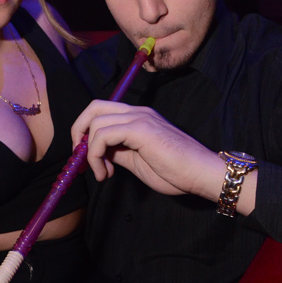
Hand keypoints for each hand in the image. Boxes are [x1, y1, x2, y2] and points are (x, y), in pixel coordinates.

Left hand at [71, 100, 223, 199]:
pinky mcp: (141, 129)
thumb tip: (97, 153)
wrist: (202, 174)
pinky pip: (103, 135)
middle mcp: (138, 112)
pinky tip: (107, 173)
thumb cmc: (176, 171)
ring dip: (90, 152)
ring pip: (95, 122)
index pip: (101, 111)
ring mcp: (140, 118)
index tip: (88, 159)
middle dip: (79, 132)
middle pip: (93, 107)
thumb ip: (118, 152)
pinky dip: (96, 155)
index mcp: (138, 118)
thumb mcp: (137, 161)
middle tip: (81, 159)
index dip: (86, 132)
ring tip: (103, 173)